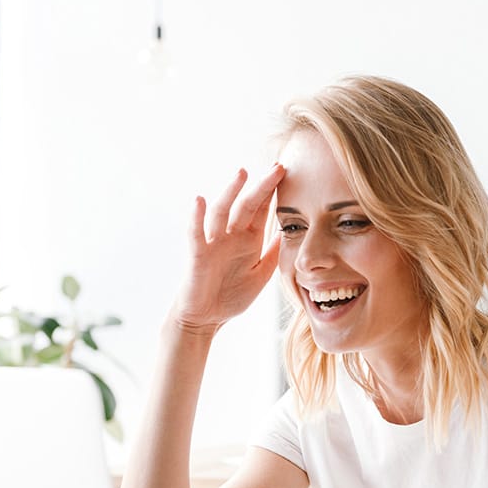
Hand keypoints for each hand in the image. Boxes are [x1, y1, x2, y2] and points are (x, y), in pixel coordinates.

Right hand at [171, 165, 284, 334]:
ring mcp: (214, 243)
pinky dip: (196, 217)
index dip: (274, 193)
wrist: (206, 319)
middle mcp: (231, 236)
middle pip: (247, 205)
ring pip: (222, 212)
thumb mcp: (260, 275)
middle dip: (261, 187)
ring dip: (231, 192)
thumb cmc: (230, 297)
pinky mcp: (198, 255)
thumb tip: (290, 233)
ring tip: (242, 173)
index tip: (289, 174)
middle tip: (277, 167)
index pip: (262, 211)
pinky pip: (196, 234)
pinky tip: (199, 200)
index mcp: (248, 240)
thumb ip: (273, 254)